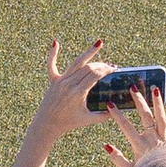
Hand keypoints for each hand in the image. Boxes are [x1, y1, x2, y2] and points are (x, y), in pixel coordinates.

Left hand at [13, 38, 117, 166]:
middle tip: (111, 66)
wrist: (47, 123)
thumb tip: (118, 109)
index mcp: (78, 92)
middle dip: (101, 65)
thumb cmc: (69, 123)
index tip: (114, 69)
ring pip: (76, 64)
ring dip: (88, 53)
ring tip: (99, 43)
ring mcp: (60, 81)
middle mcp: (68, 84)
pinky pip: (51, 65)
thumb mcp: (89, 120)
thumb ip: (105, 115)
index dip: (106, 70)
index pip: (95, 75)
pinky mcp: (53, 81)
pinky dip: (53, 54)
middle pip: (88, 68)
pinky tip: (55, 43)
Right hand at [100, 86, 165, 166]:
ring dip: (158, 104)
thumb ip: (118, 159)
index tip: (110, 103)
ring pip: (162, 119)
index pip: (126, 127)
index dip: (117, 114)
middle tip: (132, 88)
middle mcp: (154, 141)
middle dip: (138, 101)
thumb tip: (106, 146)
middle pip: (145, 117)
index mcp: (140, 146)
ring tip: (155, 89)